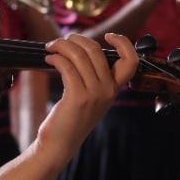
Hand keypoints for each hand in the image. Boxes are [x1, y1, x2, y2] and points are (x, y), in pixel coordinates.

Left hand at [36, 32, 137, 160]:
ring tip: (51, 48)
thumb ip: (92, 76)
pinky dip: (56, 58)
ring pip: (79, 55)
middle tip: (61, 41)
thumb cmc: (70, 118)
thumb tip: (79, 48)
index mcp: (114, 89)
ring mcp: (94, 94)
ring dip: (61, 46)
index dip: (124, 43)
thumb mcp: (90, 97)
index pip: (131, 61)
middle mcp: (108, 90)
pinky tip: (49, 59)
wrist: (59, 144)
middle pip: (97, 51)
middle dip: (76, 40)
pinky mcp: (77, 98)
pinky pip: (67, 67)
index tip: (108, 35)